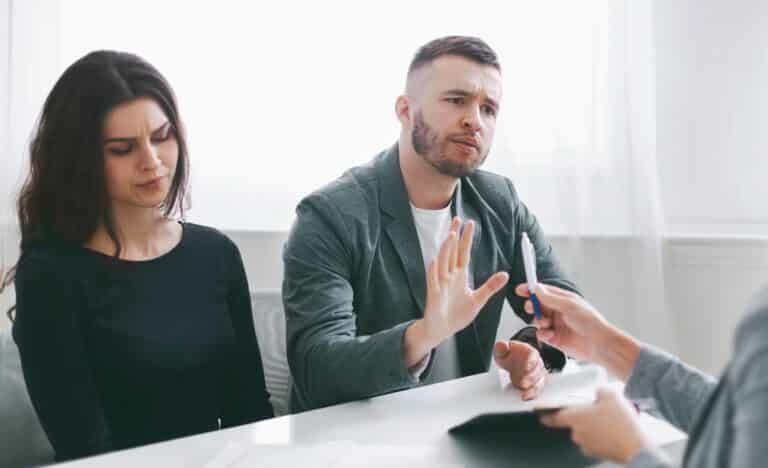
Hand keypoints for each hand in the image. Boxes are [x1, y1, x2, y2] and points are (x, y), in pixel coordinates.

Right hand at [404, 218, 508, 366]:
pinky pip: (432, 281)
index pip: (464, 253)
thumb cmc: (456, 315)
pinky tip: (434, 260)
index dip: (467, 238)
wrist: (441, 330)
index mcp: (459, 276)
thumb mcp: (477, 300)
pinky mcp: (433, 295)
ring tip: (450, 236)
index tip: (470, 223)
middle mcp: (449, 276)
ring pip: (443, 263)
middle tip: (457, 219)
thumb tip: (505, 274)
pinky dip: (433, 271)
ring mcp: (440, 284)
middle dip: (455, 236)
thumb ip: (490, 287)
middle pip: (452, 252)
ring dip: (446, 249)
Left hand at [493, 340, 545, 399]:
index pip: (533, 355)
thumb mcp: (503, 350)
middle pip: (537, 371)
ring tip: (523, 394)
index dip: (530, 361)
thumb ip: (501, 348)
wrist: (513, 361)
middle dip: (530, 378)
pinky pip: (537, 390)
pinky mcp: (535, 384)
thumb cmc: (510, 355)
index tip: (526, 367)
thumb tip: (502, 345)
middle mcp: (536, 364)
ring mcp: (537, 375)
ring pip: (539, 382)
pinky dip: (532, 395)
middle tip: (522, 383)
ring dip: (532, 389)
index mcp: (529, 352)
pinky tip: (525, 397)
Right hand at [515, 283, 607, 362]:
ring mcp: (556, 325)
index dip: (531, 290)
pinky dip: (542, 334)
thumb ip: (551, 298)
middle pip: (538, 305)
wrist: (598, 344)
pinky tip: (549, 334)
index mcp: (563, 300)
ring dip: (538, 321)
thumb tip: (537, 288)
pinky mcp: (554, 338)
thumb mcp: (569, 305)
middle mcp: (558, 311)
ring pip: (538, 320)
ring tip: (545, 323)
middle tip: (530, 307)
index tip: (520, 290)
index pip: (544, 292)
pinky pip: (541, 334)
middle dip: (532, 306)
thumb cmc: (590, 322)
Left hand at [539, 388, 651, 463]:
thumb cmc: (621, 422)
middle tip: (599, 412)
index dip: (547, 417)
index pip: (555, 417)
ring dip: (594, 428)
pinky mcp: (598, 454)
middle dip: (584, 418)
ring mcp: (587, 445)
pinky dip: (602, 437)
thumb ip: (600, 391)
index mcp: (575, 418)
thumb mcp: (611, 396)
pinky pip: (596, 442)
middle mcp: (577, 433)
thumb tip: (598, 393)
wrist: (636, 448)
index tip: (541, 417)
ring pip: (586, 433)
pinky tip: (614, 431)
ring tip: (611, 421)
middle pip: (575, 424)